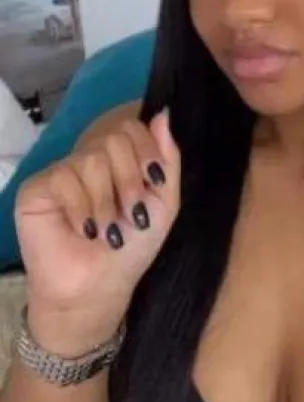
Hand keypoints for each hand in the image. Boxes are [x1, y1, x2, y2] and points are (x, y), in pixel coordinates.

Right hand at [15, 109, 179, 354]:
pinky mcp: (37, 188)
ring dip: (106, 201)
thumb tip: (163, 113)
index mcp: (119, 160)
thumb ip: (167, 160)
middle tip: (131, 214)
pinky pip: (64, 178)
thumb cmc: (131, 248)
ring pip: (91, 160)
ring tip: (106, 231)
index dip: (146, 149)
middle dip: (130, 179)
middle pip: (114, 139)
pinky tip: (83, 229)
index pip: (131, 128)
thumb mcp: (163, 204)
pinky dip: (81, 207)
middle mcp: (90, 159)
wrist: (99, 288)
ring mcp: (63, 171)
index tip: (154, 180)